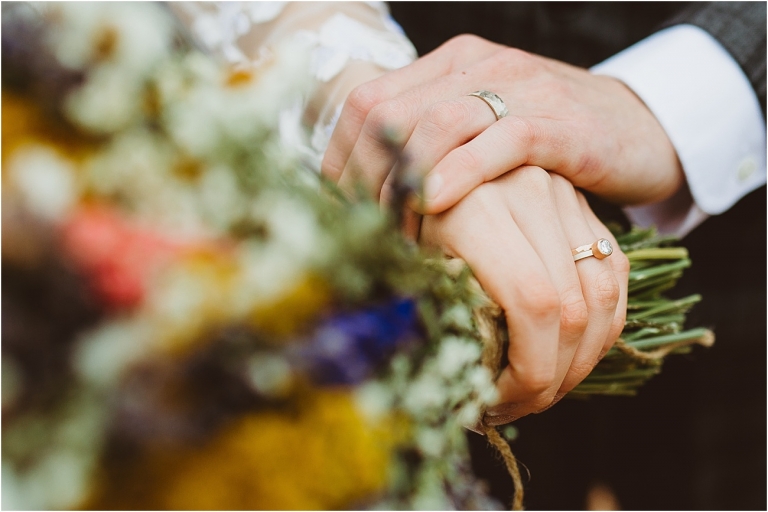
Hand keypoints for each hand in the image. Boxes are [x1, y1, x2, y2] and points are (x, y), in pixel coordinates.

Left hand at [321, 34, 683, 212]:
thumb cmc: (549, 143)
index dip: (341, 157)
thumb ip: (432, 147)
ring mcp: (520, 89)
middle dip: (364, 175)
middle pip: (389, 111)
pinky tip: (436, 203)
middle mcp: (478, 67)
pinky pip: (501, 139)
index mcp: (450, 66)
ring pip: (436, 122)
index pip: (368, 102)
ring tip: (394, 227)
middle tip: (362, 228)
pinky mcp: (560, 122)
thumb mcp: (481, 135)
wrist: (641, 128)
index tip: (337, 208)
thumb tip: (372, 195)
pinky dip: (462, 171)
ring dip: (404, 180)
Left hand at [419, 167, 629, 421]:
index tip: (498, 401)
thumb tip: (462, 388)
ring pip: (602, 299)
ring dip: (580, 361)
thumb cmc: (406, 220)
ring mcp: (564, 197)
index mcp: (476, 209)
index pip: (532, 304)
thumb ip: (436, 311)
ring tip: (541, 390)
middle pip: (572, 309)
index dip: (529, 369)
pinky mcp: (585, 209)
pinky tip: (568, 357)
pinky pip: (613, 280)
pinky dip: (599, 330)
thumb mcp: (407, 261)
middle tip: (518, 407)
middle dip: (552, 377)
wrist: (437, 154)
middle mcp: (530, 194)